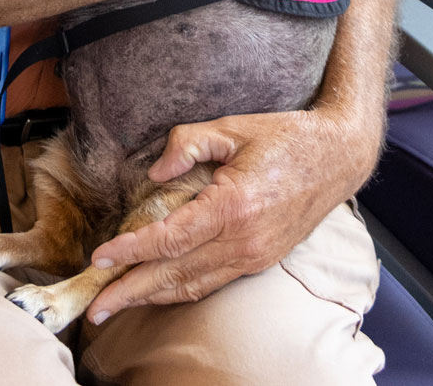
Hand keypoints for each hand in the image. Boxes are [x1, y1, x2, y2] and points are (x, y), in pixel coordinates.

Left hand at [87, 107, 373, 322]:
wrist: (337, 157)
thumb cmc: (284, 137)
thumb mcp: (232, 127)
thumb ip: (187, 142)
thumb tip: (154, 173)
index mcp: (233, 206)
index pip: (170, 239)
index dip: (131, 250)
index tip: (100, 257)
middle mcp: (243, 241)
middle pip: (176, 274)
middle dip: (132, 292)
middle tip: (95, 306)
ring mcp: (254, 256)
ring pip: (192, 285)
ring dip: (151, 298)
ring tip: (115, 305)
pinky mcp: (261, 261)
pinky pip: (211, 282)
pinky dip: (180, 290)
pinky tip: (157, 291)